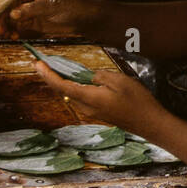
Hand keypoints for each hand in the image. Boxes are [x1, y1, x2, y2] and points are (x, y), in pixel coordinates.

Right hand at [0, 0, 97, 39]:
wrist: (82, 20)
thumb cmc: (70, 6)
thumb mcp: (49, 6)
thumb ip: (30, 10)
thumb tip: (12, 14)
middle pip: (3, 3)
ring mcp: (27, 9)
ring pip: (7, 16)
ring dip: (3, 25)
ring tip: (5, 34)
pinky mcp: (30, 21)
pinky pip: (15, 25)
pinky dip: (11, 31)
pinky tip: (13, 36)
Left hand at [34, 61, 162, 137]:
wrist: (150, 123)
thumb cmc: (137, 102)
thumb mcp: (119, 81)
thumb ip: (100, 76)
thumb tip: (91, 77)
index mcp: (89, 98)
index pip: (62, 85)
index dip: (47, 74)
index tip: (36, 64)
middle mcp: (87, 107)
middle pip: (64, 90)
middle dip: (52, 77)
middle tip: (43, 63)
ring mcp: (93, 112)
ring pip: (73, 94)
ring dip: (66, 82)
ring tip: (61, 69)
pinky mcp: (100, 113)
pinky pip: (83, 98)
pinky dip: (77, 88)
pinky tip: (82, 80)